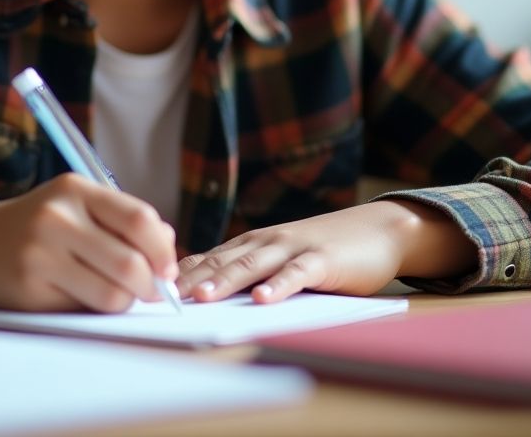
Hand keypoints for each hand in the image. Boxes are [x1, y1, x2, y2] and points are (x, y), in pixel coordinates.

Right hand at [0, 173, 178, 311]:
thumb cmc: (41, 223)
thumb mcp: (77, 204)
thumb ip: (122, 219)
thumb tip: (168, 244)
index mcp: (76, 189)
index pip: (138, 219)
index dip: (163, 249)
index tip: (168, 268)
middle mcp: (58, 217)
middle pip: (130, 263)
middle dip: (150, 286)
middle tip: (151, 291)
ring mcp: (41, 254)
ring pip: (110, 294)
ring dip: (125, 302)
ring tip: (118, 295)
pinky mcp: (30, 289)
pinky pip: (82, 309)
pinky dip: (93, 310)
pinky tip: (82, 296)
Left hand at [176, 199, 476, 302]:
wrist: (377, 231)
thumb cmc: (325, 250)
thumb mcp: (282, 258)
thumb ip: (251, 270)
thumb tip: (207, 291)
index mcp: (254, 243)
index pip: (210, 258)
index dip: (182, 273)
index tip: (152, 288)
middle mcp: (267, 241)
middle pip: (224, 261)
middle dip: (193, 279)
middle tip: (165, 295)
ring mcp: (294, 248)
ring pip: (253, 265)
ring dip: (226, 281)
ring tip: (203, 298)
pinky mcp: (322, 260)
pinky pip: (297, 274)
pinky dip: (279, 286)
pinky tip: (263, 299)